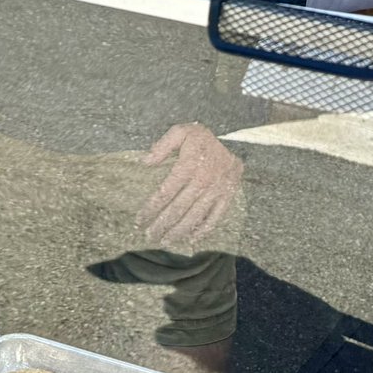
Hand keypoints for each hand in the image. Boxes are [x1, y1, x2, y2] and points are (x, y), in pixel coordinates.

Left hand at [137, 123, 241, 244]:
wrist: (232, 142)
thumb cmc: (200, 138)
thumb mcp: (180, 131)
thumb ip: (162, 145)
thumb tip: (145, 162)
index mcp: (189, 165)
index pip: (166, 192)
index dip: (151, 208)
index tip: (140, 219)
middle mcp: (202, 180)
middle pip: (178, 208)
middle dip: (162, 224)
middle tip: (149, 236)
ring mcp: (216, 191)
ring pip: (195, 216)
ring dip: (179, 231)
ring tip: (165, 241)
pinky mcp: (227, 197)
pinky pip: (215, 218)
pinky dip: (203, 230)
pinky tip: (191, 239)